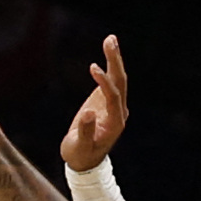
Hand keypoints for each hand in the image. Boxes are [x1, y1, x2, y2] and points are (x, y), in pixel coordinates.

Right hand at [60, 35, 128, 172]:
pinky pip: (110, 81)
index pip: (114, 97)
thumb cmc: (80, 154)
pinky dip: (108, 66)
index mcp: (115, 123)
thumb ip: (84, 131)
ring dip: (114, 59)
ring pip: (117, 79)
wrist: (84, 161)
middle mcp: (119, 112)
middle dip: (115, 61)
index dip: (105, 82)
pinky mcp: (106, 101)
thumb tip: (88, 113)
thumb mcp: (79, 146)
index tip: (93, 67)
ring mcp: (114, 106)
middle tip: (110, 40)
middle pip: (121, 82)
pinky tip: (107, 50)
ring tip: (110, 39)